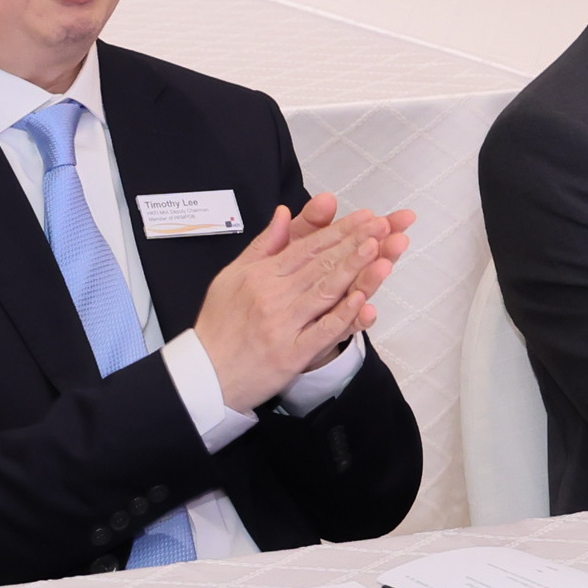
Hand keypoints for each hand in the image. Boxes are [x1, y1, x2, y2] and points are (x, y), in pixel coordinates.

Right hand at [193, 194, 412, 409]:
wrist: (205, 375)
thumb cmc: (220, 324)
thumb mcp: (232, 276)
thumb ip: (263, 245)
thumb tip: (283, 212)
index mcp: (260, 274)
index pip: (306, 247)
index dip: (338, 231)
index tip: (365, 218)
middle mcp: (272, 295)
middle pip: (319, 264)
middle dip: (353, 243)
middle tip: (382, 226)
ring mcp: (282, 325)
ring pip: (324, 292)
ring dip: (353, 270)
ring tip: (378, 249)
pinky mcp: (290, 355)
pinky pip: (321, 332)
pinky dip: (342, 315)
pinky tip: (362, 300)